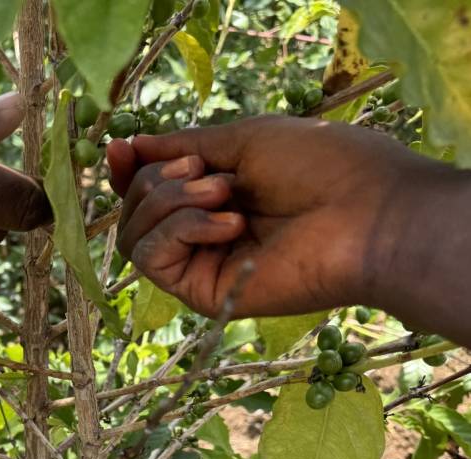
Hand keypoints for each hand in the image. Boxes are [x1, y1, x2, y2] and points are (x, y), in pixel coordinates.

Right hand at [105, 115, 450, 318]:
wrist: (365, 215)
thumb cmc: (321, 167)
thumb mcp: (243, 139)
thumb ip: (183, 145)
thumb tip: (128, 147)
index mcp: (215, 194)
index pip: (148, 191)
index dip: (128, 171)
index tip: (119, 149)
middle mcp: (203, 232)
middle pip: (134, 209)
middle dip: (159, 179)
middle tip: (208, 171)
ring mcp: (201, 265)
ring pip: (136, 234)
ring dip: (171, 201)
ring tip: (225, 194)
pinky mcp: (202, 294)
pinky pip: (154, 256)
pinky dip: (182, 228)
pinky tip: (229, 223)